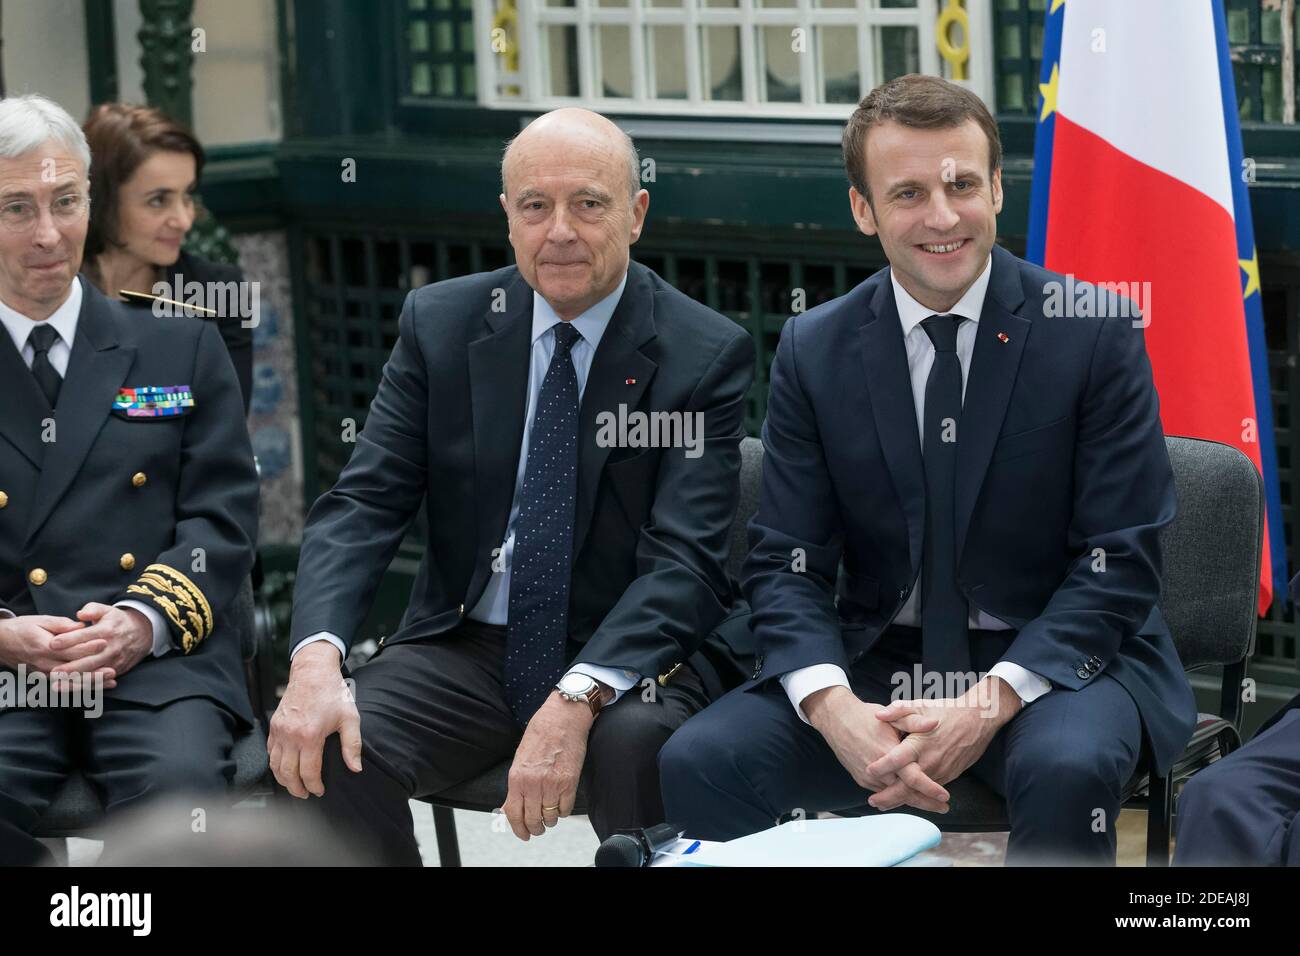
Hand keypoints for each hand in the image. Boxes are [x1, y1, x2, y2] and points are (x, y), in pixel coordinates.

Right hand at [0, 615, 115, 686]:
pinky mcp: (44, 679)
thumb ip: (61, 624)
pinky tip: (98, 687)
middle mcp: (44, 663)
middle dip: (94, 671)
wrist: (1, 643)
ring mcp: (44, 674)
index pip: (70, 649)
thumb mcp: (40, 620)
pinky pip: (66, 686)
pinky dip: (83, 687)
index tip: (104, 643)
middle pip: (73, 670)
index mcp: (44, 647)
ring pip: (71, 682)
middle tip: (112, 670)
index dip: (88, 647)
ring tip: (111, 681)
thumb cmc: (22, 628)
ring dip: (91, 683)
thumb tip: (81, 625)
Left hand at [46, 603, 154, 682]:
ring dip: (75, 681)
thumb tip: (80, 614)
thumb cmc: (117, 621)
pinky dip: (84, 686)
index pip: (85, 636)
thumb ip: (92, 609)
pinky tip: (69, 689)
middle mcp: (111, 648)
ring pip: (93, 673)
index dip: (69, 640)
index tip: (52, 643)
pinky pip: (99, 681)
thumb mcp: (107, 610)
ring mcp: (114, 661)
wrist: (143, 633)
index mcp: (106, 631)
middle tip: (53, 671)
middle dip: (71, 667)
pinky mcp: (116, 670)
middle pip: (89, 660)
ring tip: (57, 684)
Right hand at [269, 641, 360, 797]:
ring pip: (275, 765)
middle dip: (296, 789)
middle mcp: (290, 735)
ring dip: (284, 780)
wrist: (313, 671)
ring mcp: (279, 731)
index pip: (308, 772)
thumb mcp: (350, 718)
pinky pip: (270, 752)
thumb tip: (355, 768)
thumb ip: (352, 745)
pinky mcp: (273, 726)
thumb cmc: (332, 692)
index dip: (314, 786)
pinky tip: (285, 769)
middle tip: (305, 794)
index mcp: (310, 735)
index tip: (320, 791)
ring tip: (295, 786)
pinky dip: (275, 765)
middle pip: (288, 774)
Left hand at [501, 690, 597, 840]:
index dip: (518, 829)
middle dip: (536, 828)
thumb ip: (517, 785)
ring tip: (551, 813)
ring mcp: (552, 784)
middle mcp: (533, 784)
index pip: (513, 814)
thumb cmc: (542, 733)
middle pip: (533, 820)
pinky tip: (562, 803)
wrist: (563, 717)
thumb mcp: (520, 758)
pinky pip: (566, 809)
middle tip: (539, 828)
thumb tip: (510, 806)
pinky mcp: (570, 782)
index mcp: (517, 777)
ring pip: (551, 817)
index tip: (524, 835)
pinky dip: (564, 811)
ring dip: (551, 819)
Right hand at [803, 685, 949, 812]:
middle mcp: (878, 770)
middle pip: (905, 793)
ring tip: (929, 805)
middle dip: (925, 803)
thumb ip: (914, 722)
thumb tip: (934, 723)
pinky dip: (895, 796)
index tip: (944, 796)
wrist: (836, 719)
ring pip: (893, 795)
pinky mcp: (861, 779)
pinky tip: (907, 798)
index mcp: (888, 753)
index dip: (930, 789)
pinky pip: (882, 792)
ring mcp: (868, 777)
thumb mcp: (891, 716)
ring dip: (911, 801)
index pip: (913, 778)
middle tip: (943, 808)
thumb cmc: (865, 716)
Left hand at [866, 676, 1022, 809]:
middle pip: (906, 785)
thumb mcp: (920, 705)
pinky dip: (916, 796)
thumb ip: (898, 711)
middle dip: (888, 796)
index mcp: (920, 742)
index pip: (897, 759)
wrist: (978, 720)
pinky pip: (930, 790)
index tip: (868, 770)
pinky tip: (903, 798)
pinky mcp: (949, 775)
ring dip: (901, 800)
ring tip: (883, 804)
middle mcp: (930, 760)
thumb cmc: (946, 711)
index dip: (882, 767)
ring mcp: (941, 770)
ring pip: (918, 792)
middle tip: (872, 801)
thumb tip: (878, 716)